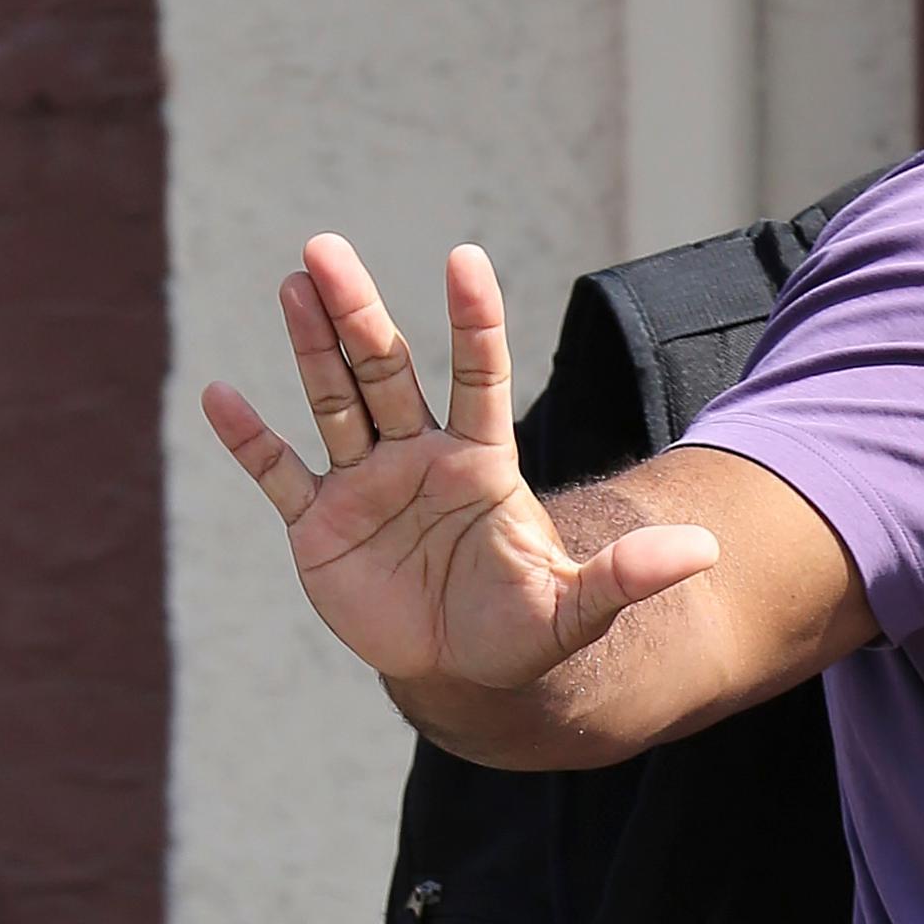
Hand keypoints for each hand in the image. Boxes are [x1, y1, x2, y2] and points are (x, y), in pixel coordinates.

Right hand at [202, 236, 719, 691]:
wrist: (464, 675)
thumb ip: (629, 576)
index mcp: (480, 462)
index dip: (471, 320)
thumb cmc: (521, 632)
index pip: (478, 374)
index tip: (464, 260)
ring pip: (335, 402)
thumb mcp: (577, 608)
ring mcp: (365, 485)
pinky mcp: (320, 527)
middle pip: (385, 369)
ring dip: (309, 348)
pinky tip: (218, 396)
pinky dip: (249, 442)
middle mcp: (419, 456)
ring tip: (290, 284)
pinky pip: (280, 474)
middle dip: (357, 312)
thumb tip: (706, 551)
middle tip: (326, 248)